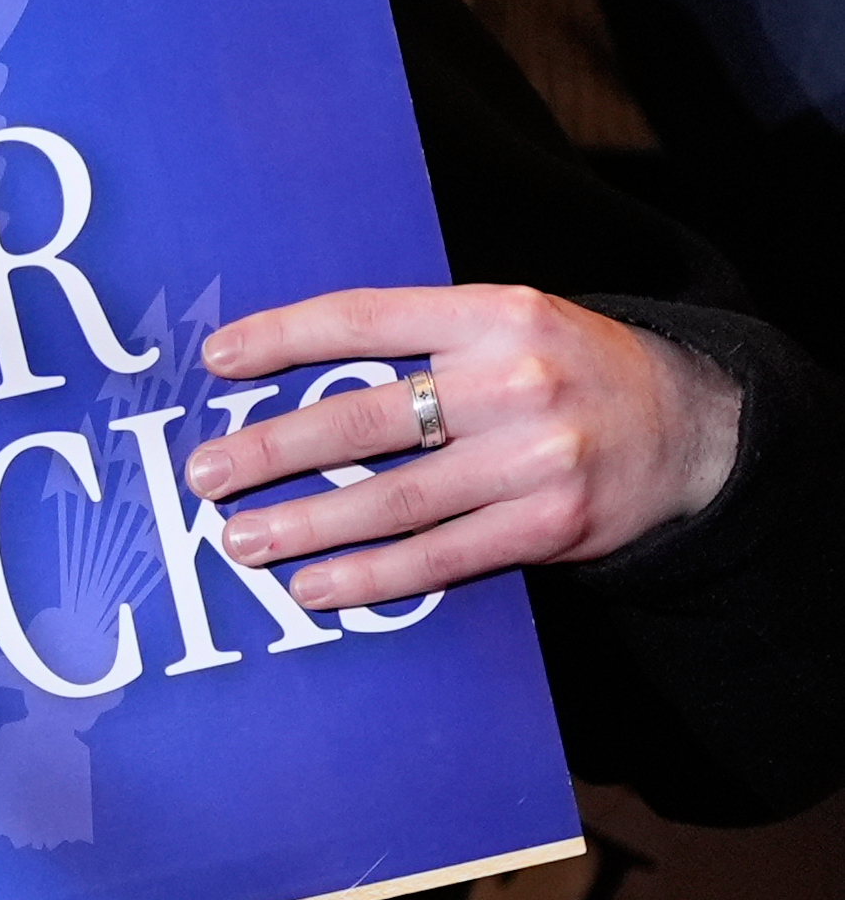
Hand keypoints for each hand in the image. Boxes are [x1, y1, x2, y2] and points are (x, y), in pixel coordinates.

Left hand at [183, 286, 744, 612]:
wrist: (696, 429)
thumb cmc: (570, 372)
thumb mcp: (508, 324)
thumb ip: (420, 338)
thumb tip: (289, 371)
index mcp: (494, 314)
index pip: (366, 319)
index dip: (284, 338)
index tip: (216, 361)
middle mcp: (513, 382)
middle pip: (366, 419)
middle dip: (272, 449)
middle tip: (204, 472)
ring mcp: (535, 458)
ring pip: (394, 499)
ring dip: (305, 524)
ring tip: (241, 540)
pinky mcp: (550, 525)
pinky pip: (440, 557)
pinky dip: (369, 575)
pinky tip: (314, 585)